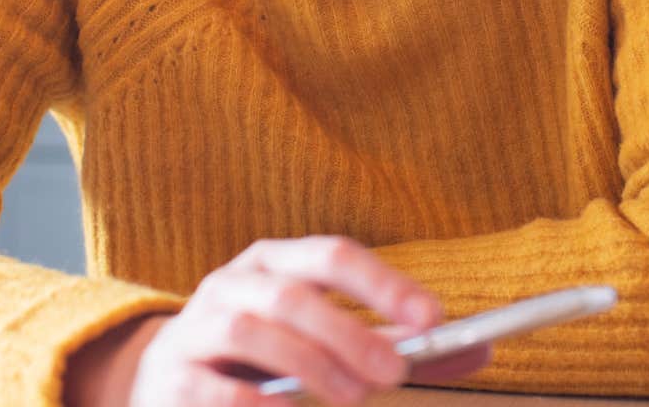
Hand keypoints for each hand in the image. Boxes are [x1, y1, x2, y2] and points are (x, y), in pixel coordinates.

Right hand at [64, 236, 491, 405]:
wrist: (168, 382)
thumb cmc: (263, 358)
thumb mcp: (327, 342)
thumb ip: (394, 346)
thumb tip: (480, 349)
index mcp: (275, 263)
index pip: (332, 256)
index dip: (383, 284)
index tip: (430, 320)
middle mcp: (232, 283)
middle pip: (292, 294)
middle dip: (349, 331)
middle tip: (394, 371)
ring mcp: (195, 327)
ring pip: (251, 329)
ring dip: (310, 363)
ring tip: (352, 397)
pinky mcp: (171, 376)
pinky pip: (213, 384)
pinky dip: (255, 401)